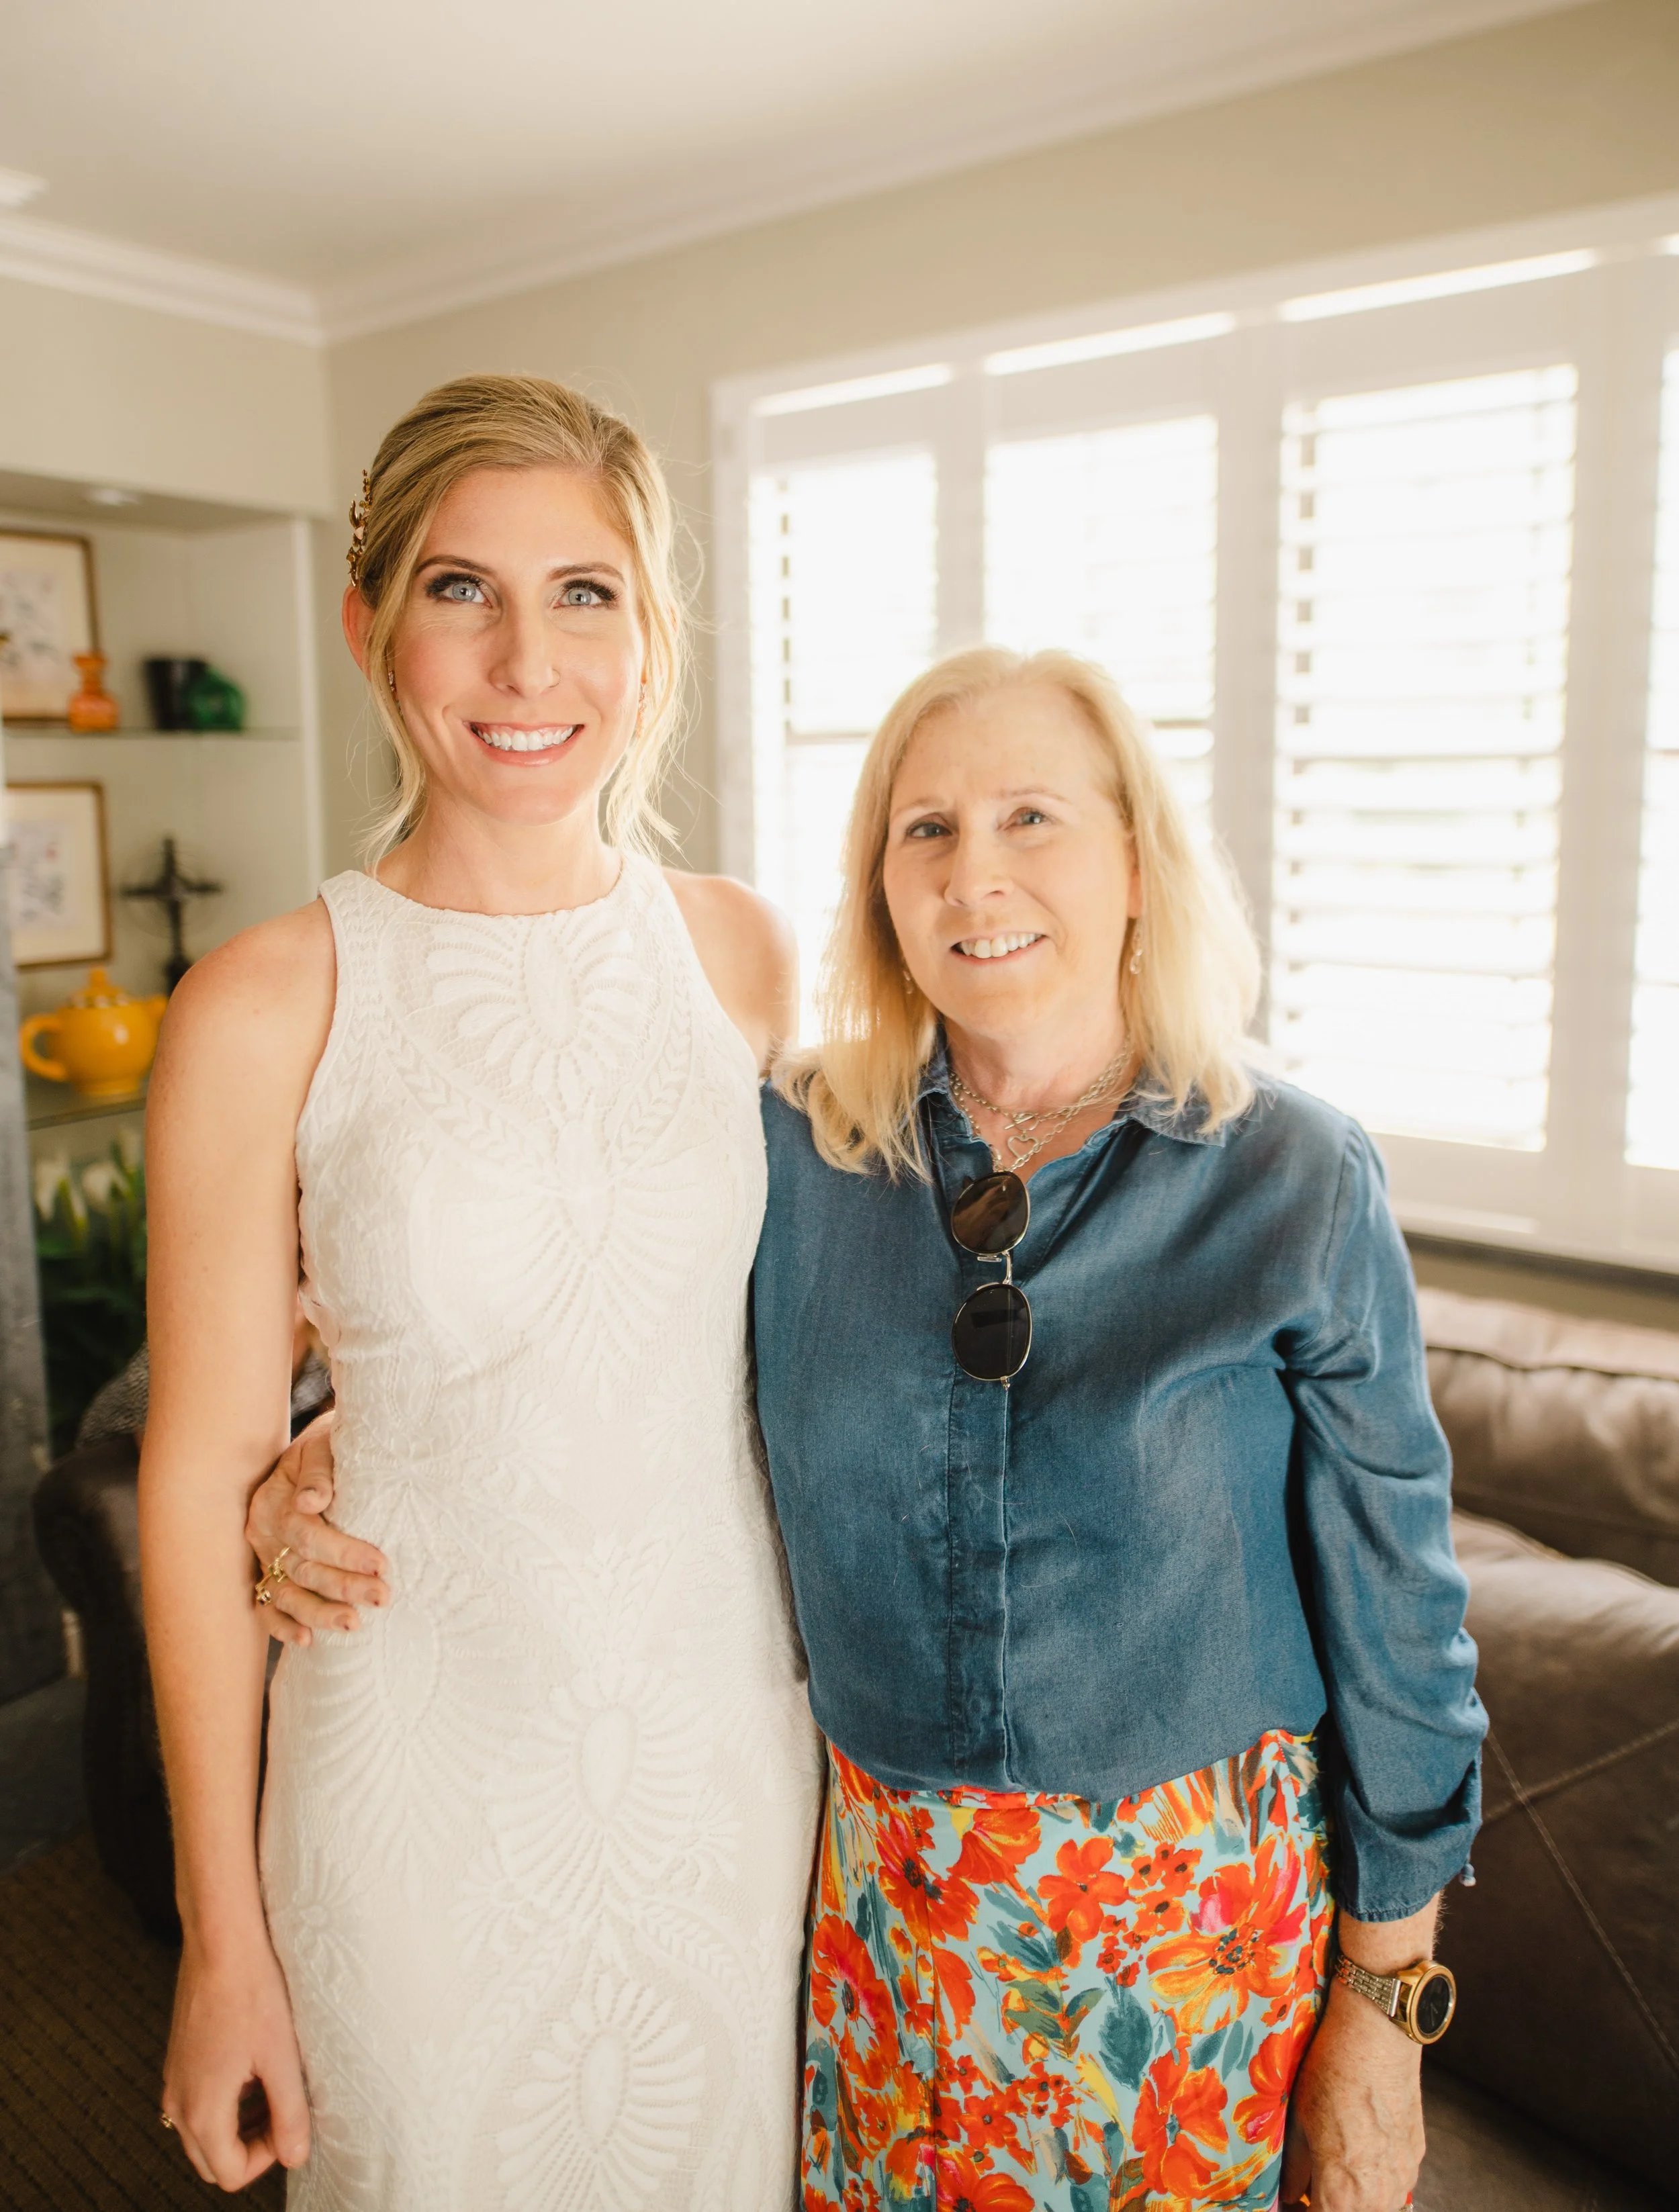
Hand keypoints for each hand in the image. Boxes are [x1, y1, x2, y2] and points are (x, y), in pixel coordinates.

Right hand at [162, 1934, 310, 2187]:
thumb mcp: (281, 2057)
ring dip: (239, 2125)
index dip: (267, 2158)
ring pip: (203, 2131)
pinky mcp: (178, 2058)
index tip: (291, 2122)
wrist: (219, 1941)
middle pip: (212, 2159)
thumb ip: (289, 2113)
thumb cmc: (251, 1993)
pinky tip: (253, 2067)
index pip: (229, 2173)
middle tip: (284, 2113)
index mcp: (200, 2111)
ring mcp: (174, 2079)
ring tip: (274, 2089)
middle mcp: (177, 2102)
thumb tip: (296, 2155)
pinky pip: (197, 2101)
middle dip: (250, 2148)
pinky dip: (226, 2101)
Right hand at [246, 1408, 388, 1644]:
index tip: (381, 1564)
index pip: (307, 1534)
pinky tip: (308, 1640)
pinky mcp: (269, 1573)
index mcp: (273, 1500)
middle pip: (302, 1568)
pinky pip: (268, 1607)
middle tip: (382, 1597)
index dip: (344, 1552)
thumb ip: (319, 1472)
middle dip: (343, 1586)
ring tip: (354, 1625)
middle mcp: (263, 1532)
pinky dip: (283, 1626)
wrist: (319, 1446)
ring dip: (319, 1613)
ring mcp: (264, 1557)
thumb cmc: (331, 1445)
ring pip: (286, 1593)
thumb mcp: (323, 1446)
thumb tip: (312, 1501)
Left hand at [1280, 1981, 1425, 2210]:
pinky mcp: (1417, 2156)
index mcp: (1343, 2193)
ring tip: (1330, 2164)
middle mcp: (1380, 2196)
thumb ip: (1295, 2171)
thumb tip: (1290, 2194)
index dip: (1296, 2211)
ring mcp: (1403, 2177)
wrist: (1378, 2034)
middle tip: (1304, 2183)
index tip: (1287, 2200)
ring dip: (1352, 2197)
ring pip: (1375, 2205)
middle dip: (1324, 2204)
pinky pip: (1393, 2183)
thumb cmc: (1333, 2071)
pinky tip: (1357, 2147)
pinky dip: (1373, 2177)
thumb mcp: (1298, 2122)